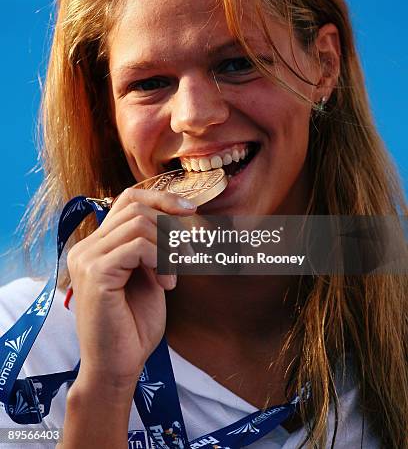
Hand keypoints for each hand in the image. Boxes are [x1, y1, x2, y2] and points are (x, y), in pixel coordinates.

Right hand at [67, 187, 195, 389]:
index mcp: (97, 245)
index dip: (160, 198)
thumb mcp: (148, 275)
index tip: (190, 210)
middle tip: (186, 254)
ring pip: (139, 223)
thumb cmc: (134, 326)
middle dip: (170, 226)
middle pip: (135, 207)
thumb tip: (178, 215)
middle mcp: (86, 247)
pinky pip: (137, 246)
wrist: (117, 367)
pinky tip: (166, 285)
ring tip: (174, 275)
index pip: (127, 199)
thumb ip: (153, 246)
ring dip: (167, 247)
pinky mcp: (95, 273)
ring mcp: (87, 258)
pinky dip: (160, 261)